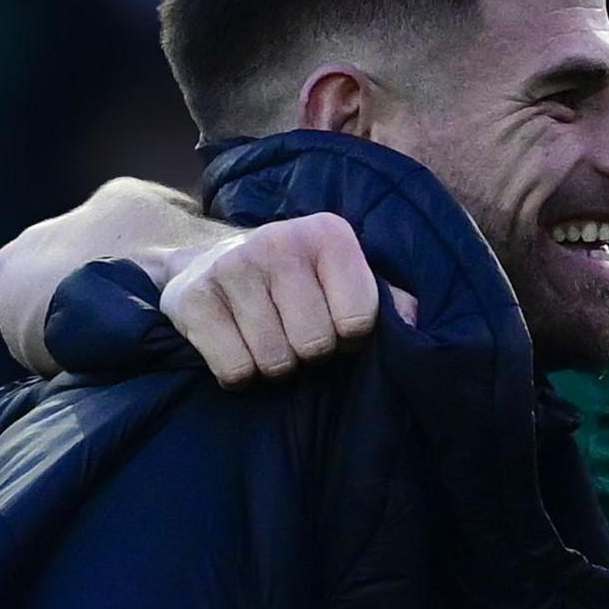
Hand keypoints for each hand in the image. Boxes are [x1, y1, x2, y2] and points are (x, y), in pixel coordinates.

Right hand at [155, 212, 415, 387]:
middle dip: (310, 354)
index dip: (351, 339)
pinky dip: (240, 374)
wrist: (208, 262)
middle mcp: (279, 241)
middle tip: (296, 334)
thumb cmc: (296, 280)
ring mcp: (231, 266)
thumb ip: (387, 298)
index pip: (359, 319)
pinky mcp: (192, 297)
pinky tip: (237, 346)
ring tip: (268, 339)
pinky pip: (234, 370)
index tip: (337, 327)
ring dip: (275, 366)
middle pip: (315, 344)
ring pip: (275, 361)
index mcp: (329, 234)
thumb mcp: (344, 276)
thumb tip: (416, 320)